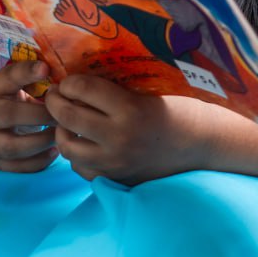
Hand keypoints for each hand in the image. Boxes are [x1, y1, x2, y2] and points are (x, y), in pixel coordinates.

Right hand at [0, 61, 57, 172]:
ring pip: (13, 147)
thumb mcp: (22, 83)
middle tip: (62, 114)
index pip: (8, 77)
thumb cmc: (18, 99)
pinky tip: (54, 150)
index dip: (27, 72)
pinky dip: (40, 160)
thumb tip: (60, 72)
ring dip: (42, 141)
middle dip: (40, 115)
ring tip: (60, 134)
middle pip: (9, 115)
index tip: (47, 69)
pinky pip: (19, 168)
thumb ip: (37, 75)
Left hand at [44, 75, 208, 184]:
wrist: (202, 144)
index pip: (82, 89)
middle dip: (55, 101)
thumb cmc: (178, 109)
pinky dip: (77, 154)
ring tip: (68, 119)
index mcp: (130, 109)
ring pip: (67, 147)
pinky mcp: (116, 179)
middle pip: (67, 116)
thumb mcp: (148, 90)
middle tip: (56, 94)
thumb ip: (114, 87)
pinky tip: (85, 142)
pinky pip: (80, 168)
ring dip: (62, 129)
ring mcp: (116, 163)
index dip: (70, 81)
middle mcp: (119, 138)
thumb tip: (78, 77)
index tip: (69, 80)